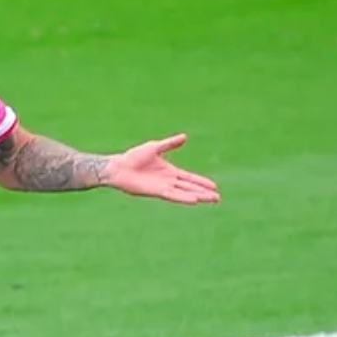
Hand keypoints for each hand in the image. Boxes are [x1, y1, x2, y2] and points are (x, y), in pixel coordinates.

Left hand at [104, 133, 219, 204]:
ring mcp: (163, 187)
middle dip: (204, 192)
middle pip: (190, 187)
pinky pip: (173, 195)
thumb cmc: (133, 157)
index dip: (201, 182)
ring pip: (184, 193)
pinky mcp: (156, 192)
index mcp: (169, 172)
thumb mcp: (155, 147)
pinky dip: (183, 197)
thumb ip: (170, 144)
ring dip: (197, 196)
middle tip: (218, 198)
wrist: (118, 166)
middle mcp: (168, 181)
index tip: (214, 186)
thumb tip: (185, 136)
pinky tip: (194, 200)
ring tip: (211, 199)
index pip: (189, 178)